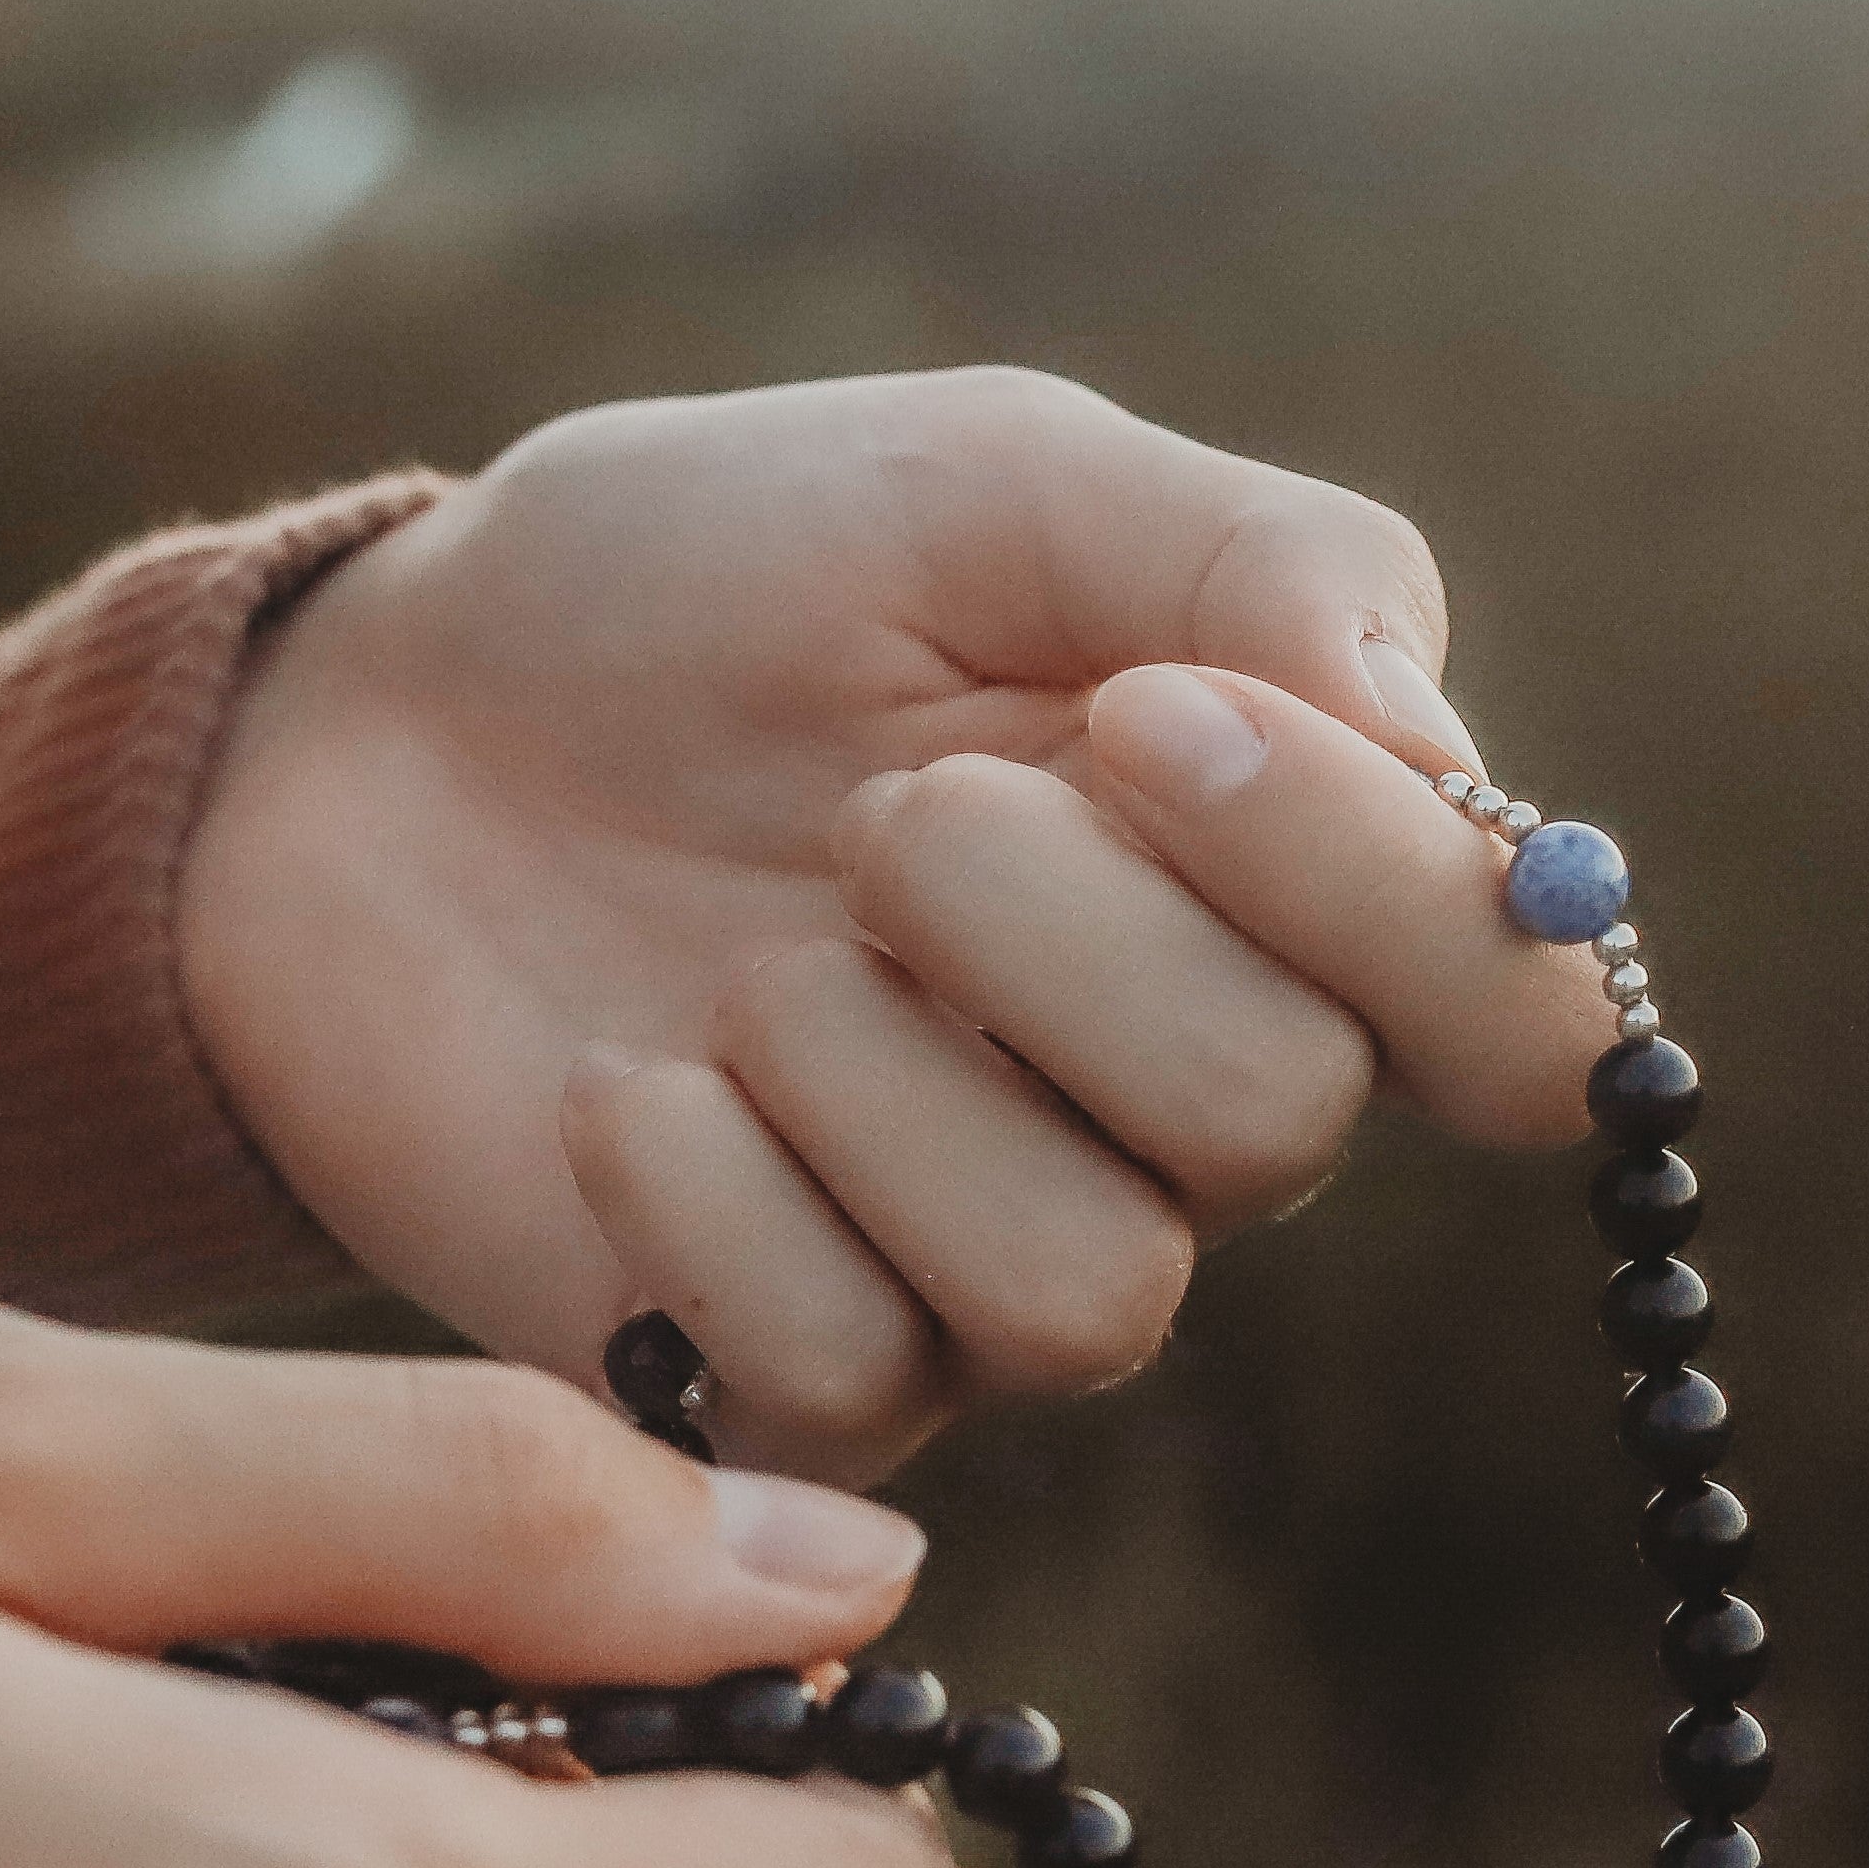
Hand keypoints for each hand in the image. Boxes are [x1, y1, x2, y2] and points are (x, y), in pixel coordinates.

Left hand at [181, 370, 1618, 1477]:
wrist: (353, 741)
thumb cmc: (680, 594)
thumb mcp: (967, 484)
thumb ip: (1246, 562)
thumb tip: (1448, 757)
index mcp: (1266, 897)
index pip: (1515, 1015)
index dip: (1383, 894)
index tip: (1149, 721)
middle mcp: (1163, 1116)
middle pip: (1280, 1123)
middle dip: (1059, 932)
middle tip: (879, 811)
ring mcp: (974, 1271)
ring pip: (1088, 1288)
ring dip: (887, 1076)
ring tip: (750, 959)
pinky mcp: (784, 1383)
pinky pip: (846, 1360)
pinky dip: (712, 1193)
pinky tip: (621, 1081)